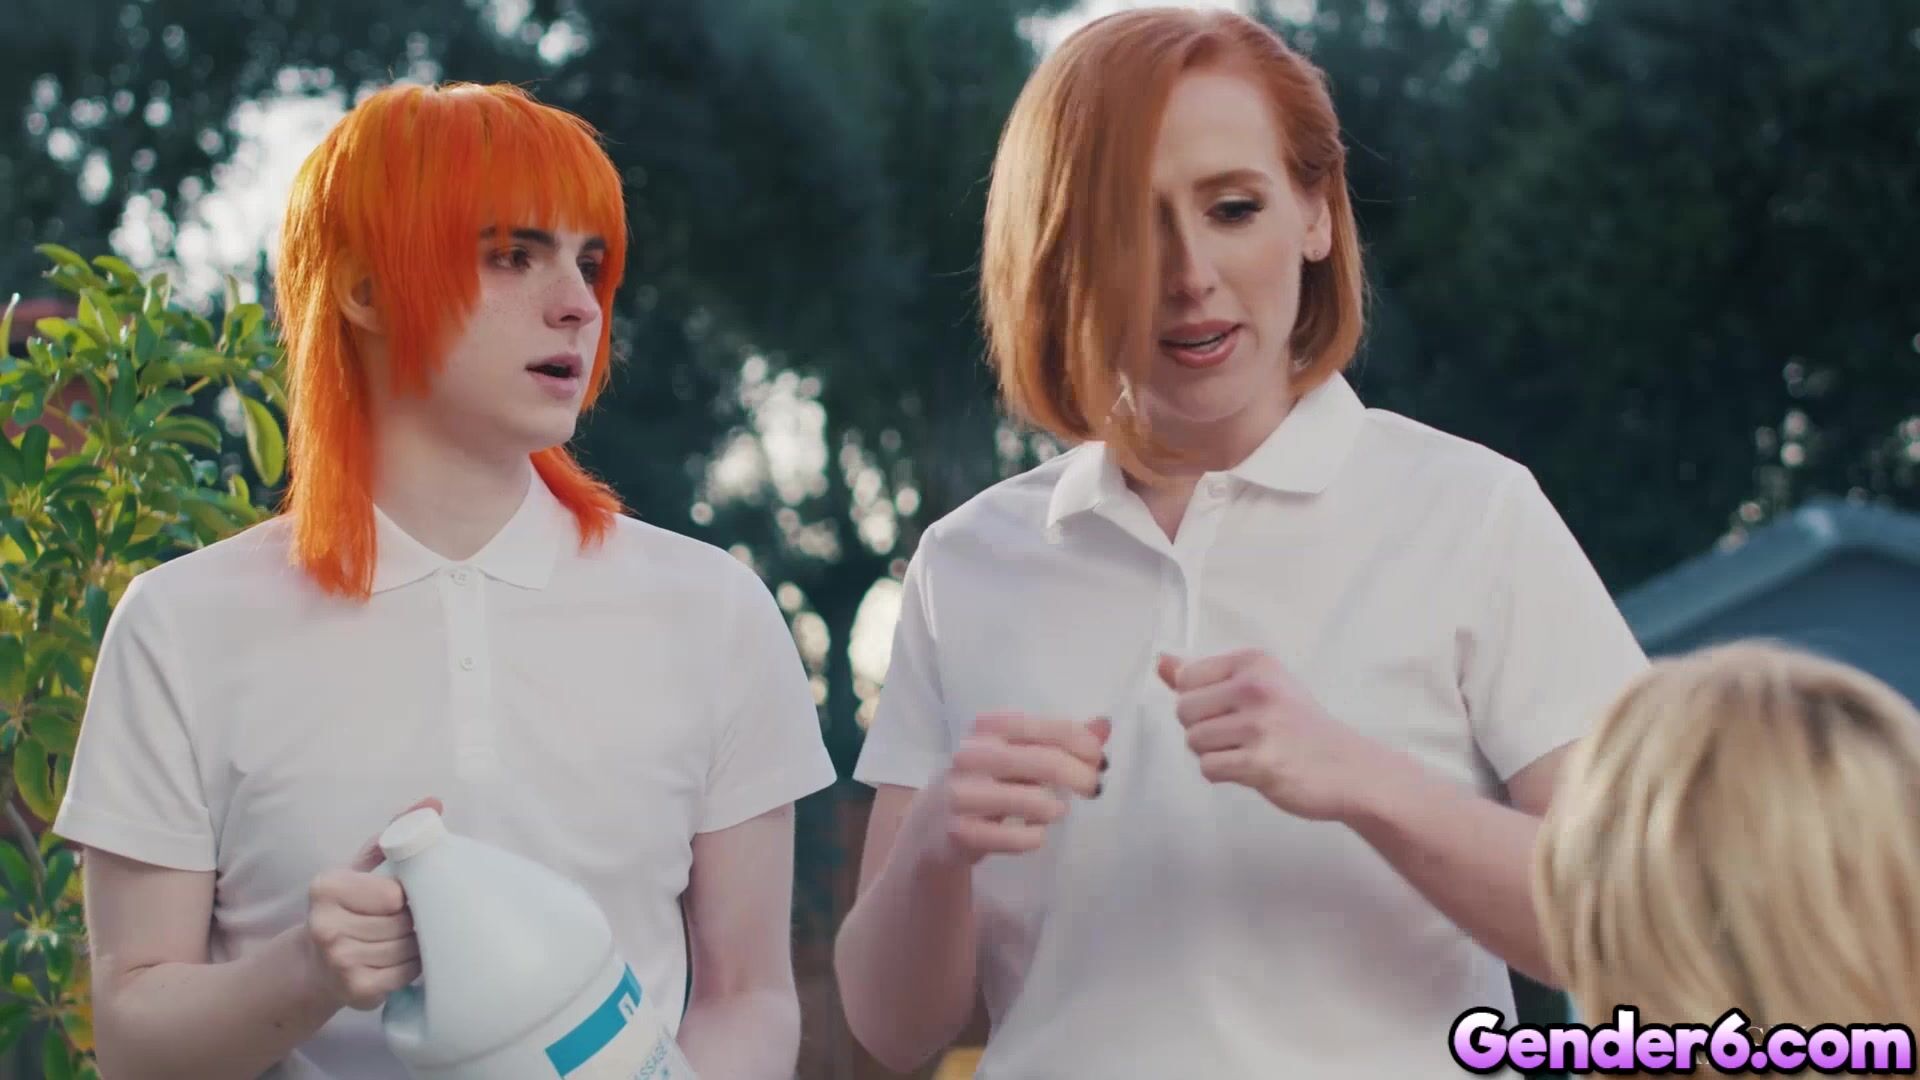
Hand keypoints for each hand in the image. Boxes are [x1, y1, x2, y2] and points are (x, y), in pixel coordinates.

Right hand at [302, 796, 440, 1010]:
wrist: (316, 964)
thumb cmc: (349, 907)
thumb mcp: (364, 868)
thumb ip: (394, 835)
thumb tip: (433, 803)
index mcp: (326, 887)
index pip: (394, 893)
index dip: (406, 896)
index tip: (400, 897)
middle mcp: (324, 925)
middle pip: (402, 921)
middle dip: (414, 920)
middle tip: (408, 920)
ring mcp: (338, 961)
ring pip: (407, 948)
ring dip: (416, 944)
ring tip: (404, 939)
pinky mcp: (355, 990)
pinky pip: (405, 974)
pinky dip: (411, 968)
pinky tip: (399, 960)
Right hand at [933, 712, 1108, 863]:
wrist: (931, 825)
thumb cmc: (985, 783)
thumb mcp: (1015, 755)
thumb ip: (1058, 740)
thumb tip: (1104, 725)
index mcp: (986, 729)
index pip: (1043, 727)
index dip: (1080, 741)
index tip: (1099, 759)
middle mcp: (970, 755)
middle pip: (1043, 762)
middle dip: (1080, 775)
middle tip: (1095, 788)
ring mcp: (961, 795)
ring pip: (1033, 801)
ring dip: (1055, 808)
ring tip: (1056, 811)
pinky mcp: (960, 833)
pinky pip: (1018, 837)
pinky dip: (1035, 837)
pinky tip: (1032, 833)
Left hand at [1158, 650, 1385, 821]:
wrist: (1349, 767)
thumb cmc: (1300, 727)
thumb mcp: (1259, 686)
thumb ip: (1205, 676)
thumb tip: (1162, 662)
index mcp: (1254, 662)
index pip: (1186, 678)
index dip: (1200, 701)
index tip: (1232, 710)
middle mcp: (1255, 687)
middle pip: (1184, 710)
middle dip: (1203, 729)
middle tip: (1240, 735)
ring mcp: (1258, 725)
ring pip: (1194, 741)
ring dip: (1214, 753)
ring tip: (1248, 751)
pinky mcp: (1259, 762)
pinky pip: (1208, 768)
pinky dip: (1223, 774)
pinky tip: (1251, 769)